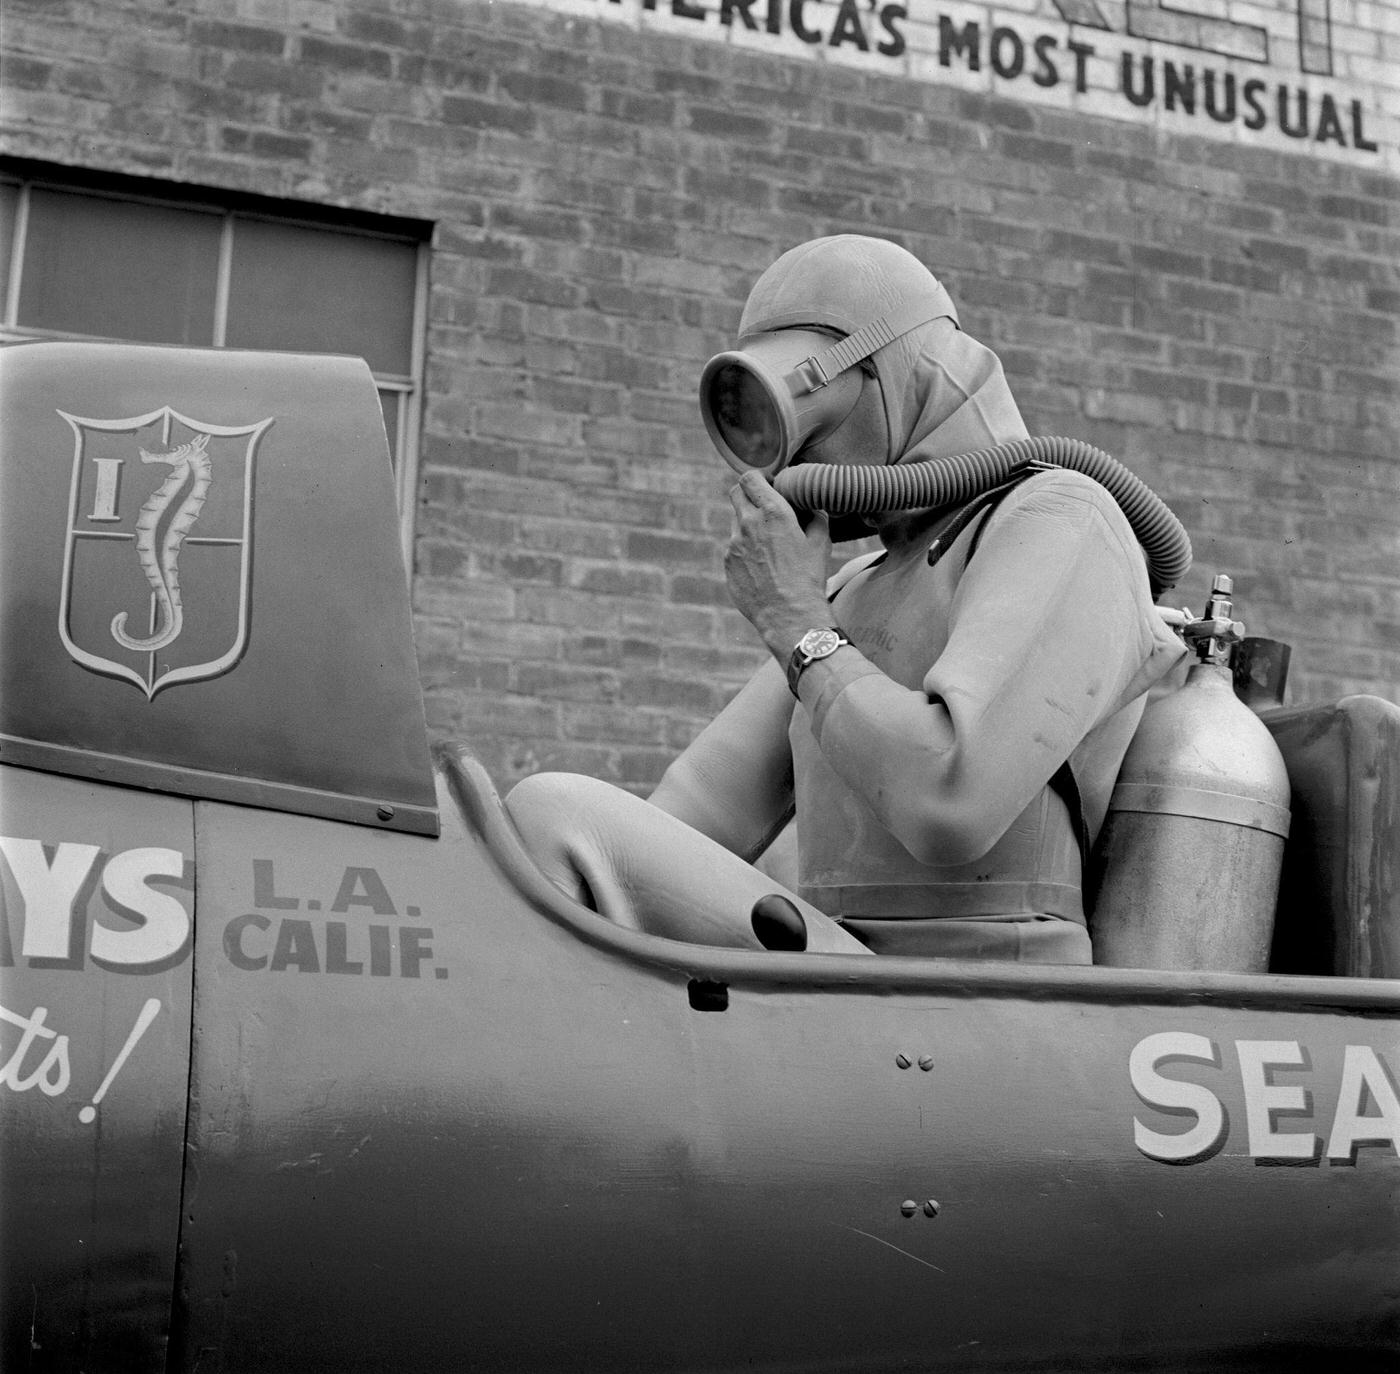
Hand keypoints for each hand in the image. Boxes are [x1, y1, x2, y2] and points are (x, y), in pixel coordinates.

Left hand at [724, 472, 832, 657]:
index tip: (768, 486)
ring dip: (747, 524)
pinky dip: (744, 548)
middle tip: (763, 508)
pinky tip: (761, 565)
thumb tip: (812, 508)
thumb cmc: (808, 577)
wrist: (788, 614)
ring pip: (735, 522)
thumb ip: (814, 517)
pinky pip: (733, 547)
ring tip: (767, 544)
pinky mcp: (728, 563)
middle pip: (736, 493)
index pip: (750, 477)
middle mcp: (748, 523)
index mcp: (772, 512)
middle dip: (748, 495)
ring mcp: (734, 544)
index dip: (758, 479)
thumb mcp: (821, 542)